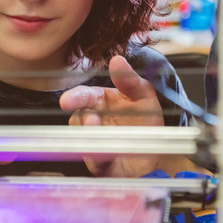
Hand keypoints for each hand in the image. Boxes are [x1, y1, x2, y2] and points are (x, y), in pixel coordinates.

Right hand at [59, 55, 163, 176]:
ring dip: (92, 139)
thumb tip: (117, 59)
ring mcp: (92, 141)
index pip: (83, 96)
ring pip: (82, 139)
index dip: (74, 98)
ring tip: (108, 139)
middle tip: (93, 122)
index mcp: (100, 101)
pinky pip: (92, 161)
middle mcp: (92, 120)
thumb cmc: (145, 123)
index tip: (66, 102)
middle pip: (78, 119)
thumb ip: (131, 80)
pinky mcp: (97, 163)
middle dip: (83, 121)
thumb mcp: (144, 97)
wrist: (156, 155)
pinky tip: (109, 154)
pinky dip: (99, 158)